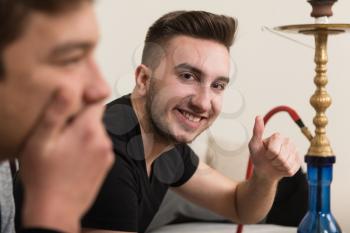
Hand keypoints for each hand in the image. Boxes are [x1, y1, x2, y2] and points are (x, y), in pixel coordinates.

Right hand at [19, 89, 113, 232]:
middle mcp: (104, 141)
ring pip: (96, 133)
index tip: (73, 103)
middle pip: (94, 118)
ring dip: (83, 136)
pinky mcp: (106, 165)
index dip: (84, 98)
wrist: (56, 211)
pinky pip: (98, 147)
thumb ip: (57, 112)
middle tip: (60, 134)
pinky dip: (88, 149)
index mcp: (89, 130)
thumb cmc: (44, 179)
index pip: (96, 100)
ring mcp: (107, 154)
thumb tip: (69, 88)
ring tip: (64, 151)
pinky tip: (72, 161)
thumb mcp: (41, 141)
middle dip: (79, 121)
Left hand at [248, 116, 300, 181]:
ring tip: (275, 163)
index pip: (274, 150)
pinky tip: (281, 167)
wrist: (264, 170)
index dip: (268, 155)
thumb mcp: (254, 144)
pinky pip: (292, 169)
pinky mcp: (298, 161)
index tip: (265, 153)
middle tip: (270, 159)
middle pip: (281, 157)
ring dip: (278, 166)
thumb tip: (258, 116)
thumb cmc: (258, 156)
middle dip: (273, 161)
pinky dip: (284, 171)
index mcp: (278, 136)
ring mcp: (295, 151)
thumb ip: (257, 131)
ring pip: (287, 164)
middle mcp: (288, 141)